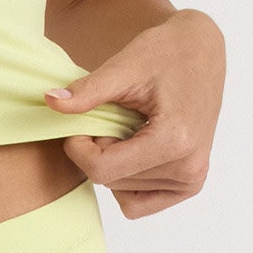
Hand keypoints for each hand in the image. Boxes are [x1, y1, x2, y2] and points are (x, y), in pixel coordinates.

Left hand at [44, 7, 225, 218]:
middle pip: (112, 181)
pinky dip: (127, 180)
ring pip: (123, 192)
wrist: (202, 50)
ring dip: (114, 163)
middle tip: (109, 117)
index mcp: (174, 140)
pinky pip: (141, 202)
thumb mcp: (123, 68)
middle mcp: (188, 168)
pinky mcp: (191, 182)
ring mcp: (192, 178)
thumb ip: (87, 92)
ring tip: (128, 127)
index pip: (103, 170)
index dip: (78, 148)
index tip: (78, 123)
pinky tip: (132, 148)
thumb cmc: (167, 53)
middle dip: (98, 151)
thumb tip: (50, 102)